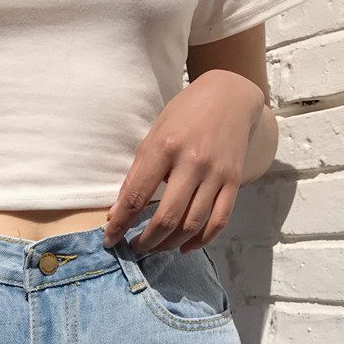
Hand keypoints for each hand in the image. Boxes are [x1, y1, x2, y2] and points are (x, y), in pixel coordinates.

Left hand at [103, 69, 264, 254]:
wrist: (230, 95)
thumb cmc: (184, 116)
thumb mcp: (152, 138)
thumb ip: (135, 177)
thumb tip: (116, 213)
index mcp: (165, 148)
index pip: (137, 197)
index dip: (120, 225)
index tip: (109, 240)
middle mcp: (192, 162)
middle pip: (166, 218)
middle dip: (145, 241)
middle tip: (134, 247)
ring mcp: (216, 174)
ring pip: (191, 225)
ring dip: (168, 244)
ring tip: (155, 246)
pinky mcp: (234, 181)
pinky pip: (218, 221)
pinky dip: (200, 241)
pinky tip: (184, 247)